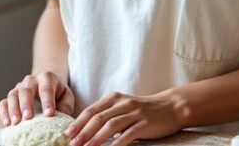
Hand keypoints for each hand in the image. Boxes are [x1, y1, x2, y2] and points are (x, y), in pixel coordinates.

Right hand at [0, 71, 75, 126]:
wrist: (47, 83)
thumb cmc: (58, 93)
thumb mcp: (66, 96)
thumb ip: (65, 106)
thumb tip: (60, 118)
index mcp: (47, 78)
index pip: (46, 88)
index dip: (47, 101)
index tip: (49, 114)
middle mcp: (31, 80)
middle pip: (26, 90)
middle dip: (27, 104)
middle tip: (28, 117)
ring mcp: (19, 87)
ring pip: (13, 95)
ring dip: (13, 109)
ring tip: (15, 122)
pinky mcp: (12, 96)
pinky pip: (4, 102)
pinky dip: (4, 112)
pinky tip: (7, 123)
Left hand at [64, 91, 184, 145]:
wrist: (171, 107)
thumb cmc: (144, 110)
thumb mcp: (123, 106)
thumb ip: (107, 114)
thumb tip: (86, 129)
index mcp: (114, 98)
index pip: (92, 110)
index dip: (78, 122)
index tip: (67, 134)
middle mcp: (123, 103)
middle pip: (98, 118)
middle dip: (83, 132)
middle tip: (72, 144)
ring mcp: (134, 113)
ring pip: (110, 126)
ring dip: (96, 139)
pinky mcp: (144, 123)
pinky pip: (128, 134)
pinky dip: (116, 144)